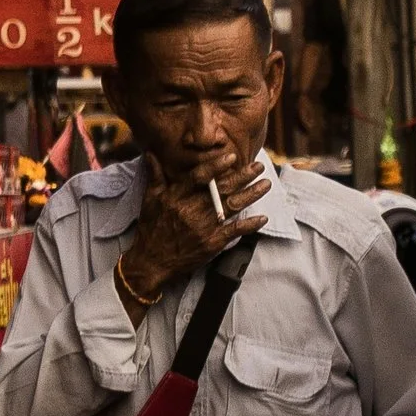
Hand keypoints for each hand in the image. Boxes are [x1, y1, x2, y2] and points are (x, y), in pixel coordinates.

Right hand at [119, 151, 270, 304]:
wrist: (152, 261)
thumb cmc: (151, 228)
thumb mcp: (150, 199)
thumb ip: (155, 176)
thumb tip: (150, 154)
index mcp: (177, 197)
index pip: (199, 177)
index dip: (217, 166)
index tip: (233, 156)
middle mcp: (191, 209)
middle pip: (221, 189)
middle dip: (243, 176)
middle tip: (259, 166)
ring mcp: (203, 227)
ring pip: (231, 206)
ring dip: (251, 195)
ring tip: (266, 184)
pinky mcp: (211, 243)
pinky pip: (234, 231)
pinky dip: (249, 225)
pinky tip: (263, 218)